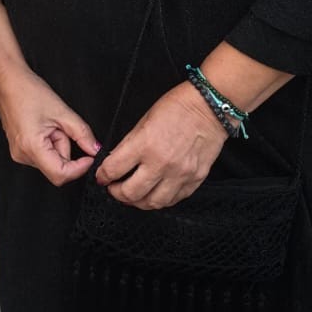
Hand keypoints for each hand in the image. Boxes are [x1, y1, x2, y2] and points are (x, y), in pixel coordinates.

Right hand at [0, 67, 99, 186]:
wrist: (8, 82)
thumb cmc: (27, 92)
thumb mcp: (62, 112)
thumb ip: (82, 134)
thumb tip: (94, 149)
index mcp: (32, 147)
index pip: (60, 175)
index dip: (79, 168)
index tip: (89, 157)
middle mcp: (22, 155)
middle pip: (56, 167)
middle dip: (66, 147)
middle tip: (61, 127)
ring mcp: (19, 153)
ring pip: (50, 160)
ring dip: (57, 144)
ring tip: (49, 124)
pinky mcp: (19, 149)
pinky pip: (42, 154)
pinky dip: (48, 143)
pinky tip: (43, 127)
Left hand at [95, 82, 226, 208]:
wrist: (209, 108)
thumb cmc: (177, 108)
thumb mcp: (143, 120)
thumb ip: (129, 144)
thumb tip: (116, 162)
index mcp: (145, 144)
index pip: (114, 169)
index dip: (103, 176)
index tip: (102, 177)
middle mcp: (162, 163)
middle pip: (130, 193)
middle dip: (117, 193)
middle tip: (114, 188)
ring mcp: (180, 174)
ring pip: (152, 203)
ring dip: (138, 202)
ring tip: (133, 195)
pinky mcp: (194, 180)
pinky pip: (173, 200)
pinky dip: (160, 199)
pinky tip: (155, 193)